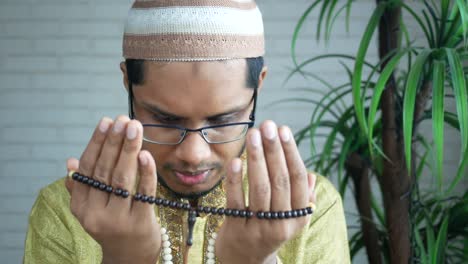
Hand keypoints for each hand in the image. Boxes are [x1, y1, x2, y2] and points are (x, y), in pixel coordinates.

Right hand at [64, 116, 160, 263]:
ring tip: (135, 127)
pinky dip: (145, 172)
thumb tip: (70, 161)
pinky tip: (146, 154)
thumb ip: (81, 187)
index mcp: (81, 207)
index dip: (97, 143)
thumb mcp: (91, 209)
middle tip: (123, 120)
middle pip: (105, 171)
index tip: (106, 122)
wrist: (129, 257)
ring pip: (122, 179)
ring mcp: (118, 219)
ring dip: (129, 150)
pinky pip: (143, 193)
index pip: (88, 169)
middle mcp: (96, 214)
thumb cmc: (112, 224)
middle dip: (115, 142)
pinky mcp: (140, 223)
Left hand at [216, 120, 316, 263]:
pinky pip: (236, 201)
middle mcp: (282, 222)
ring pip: (260, 188)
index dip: (291, 153)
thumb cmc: (270, 228)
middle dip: (274, 150)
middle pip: (280, 181)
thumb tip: (311, 176)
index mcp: (298, 215)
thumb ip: (302, 197)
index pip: (297, 179)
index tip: (284, 130)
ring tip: (253, 134)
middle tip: (268, 125)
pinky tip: (235, 160)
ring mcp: (259, 227)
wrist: (246, 259)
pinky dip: (235, 180)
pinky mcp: (237, 229)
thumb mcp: (290, 217)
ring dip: (257, 159)